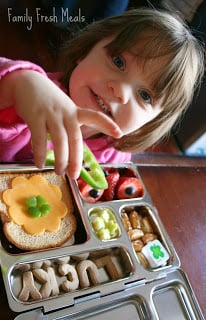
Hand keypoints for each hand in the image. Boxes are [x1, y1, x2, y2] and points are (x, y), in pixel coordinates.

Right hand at [2, 70, 121, 177]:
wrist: (27, 82)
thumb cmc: (49, 101)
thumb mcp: (64, 109)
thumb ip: (71, 125)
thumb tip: (73, 151)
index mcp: (75, 111)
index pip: (95, 116)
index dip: (107, 125)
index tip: (120, 134)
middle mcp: (66, 112)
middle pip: (76, 138)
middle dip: (76, 159)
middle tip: (75, 175)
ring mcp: (51, 114)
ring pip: (60, 140)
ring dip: (61, 159)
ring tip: (60, 172)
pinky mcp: (35, 116)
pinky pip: (38, 138)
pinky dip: (40, 153)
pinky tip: (39, 164)